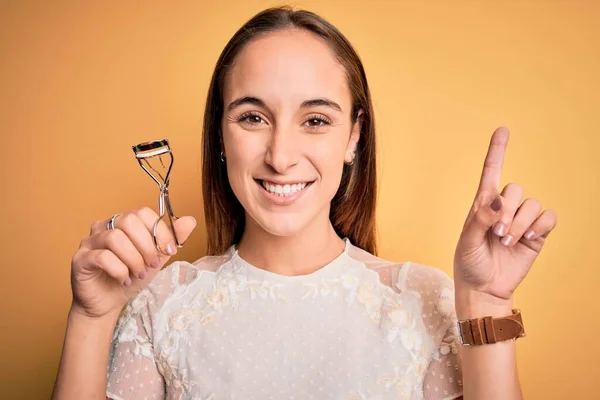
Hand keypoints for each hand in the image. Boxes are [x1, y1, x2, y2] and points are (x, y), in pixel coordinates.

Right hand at [70, 207, 195, 318]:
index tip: (170, 251)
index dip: (159, 231)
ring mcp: (90, 241)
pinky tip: (124, 279)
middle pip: (129, 221)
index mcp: (123, 222)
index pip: (143, 213)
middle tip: (151, 265)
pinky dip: (119, 270)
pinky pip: (102, 257)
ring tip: (138, 274)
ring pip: (115, 238)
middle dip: (146, 246)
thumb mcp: (157, 258)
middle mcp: (104, 226)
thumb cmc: (131, 276)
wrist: (108, 303)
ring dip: (133, 260)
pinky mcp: (80, 259)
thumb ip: (171, 239)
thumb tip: (190, 220)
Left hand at [453, 127, 557, 300]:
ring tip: (507, 241)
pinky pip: (548, 218)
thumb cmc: (469, 263)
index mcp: (482, 204)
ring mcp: (521, 220)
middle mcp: (503, 208)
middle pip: (515, 189)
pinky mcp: (536, 234)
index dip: (497, 150)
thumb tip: (496, 201)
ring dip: (520, 223)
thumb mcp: (466, 242)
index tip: (503, 130)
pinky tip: (528, 238)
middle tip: (496, 233)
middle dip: (507, 210)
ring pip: (531, 204)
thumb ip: (480, 220)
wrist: (484, 287)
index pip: (491, 172)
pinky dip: (539, 226)